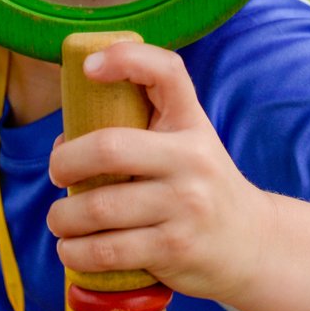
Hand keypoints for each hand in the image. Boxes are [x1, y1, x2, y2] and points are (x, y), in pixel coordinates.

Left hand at [45, 41, 272, 304]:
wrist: (252, 243)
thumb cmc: (198, 186)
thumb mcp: (185, 143)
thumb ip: (137, 129)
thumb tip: (63, 142)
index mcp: (190, 123)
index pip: (166, 71)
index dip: (126, 58)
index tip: (89, 68)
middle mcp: (192, 159)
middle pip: (108, 149)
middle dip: (64, 163)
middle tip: (57, 175)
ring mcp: (185, 206)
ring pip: (98, 208)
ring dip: (62, 218)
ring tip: (60, 221)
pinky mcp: (174, 249)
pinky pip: (107, 251)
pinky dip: (76, 252)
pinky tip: (72, 249)